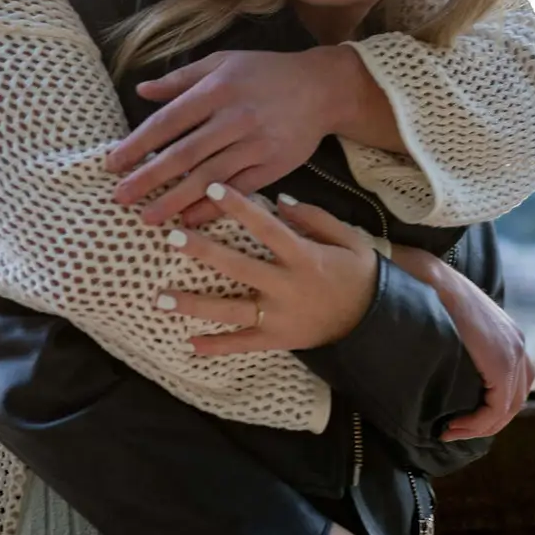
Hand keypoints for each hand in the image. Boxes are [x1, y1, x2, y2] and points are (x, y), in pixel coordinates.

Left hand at [106, 49, 354, 226]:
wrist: (322, 88)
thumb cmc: (265, 73)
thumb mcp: (223, 63)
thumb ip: (181, 78)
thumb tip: (141, 90)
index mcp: (217, 89)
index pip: (168, 121)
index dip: (137, 144)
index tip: (112, 164)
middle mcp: (234, 117)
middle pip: (184, 154)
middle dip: (148, 178)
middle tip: (119, 198)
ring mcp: (256, 143)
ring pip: (208, 177)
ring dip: (175, 200)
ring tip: (148, 218)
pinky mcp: (275, 165)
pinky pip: (238, 191)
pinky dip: (213, 207)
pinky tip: (190, 221)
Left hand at [157, 186, 376, 354]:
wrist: (374, 321)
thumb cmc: (358, 274)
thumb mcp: (348, 238)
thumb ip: (315, 218)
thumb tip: (280, 200)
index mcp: (304, 257)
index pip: (266, 228)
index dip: (239, 207)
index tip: (212, 187)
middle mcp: (286, 287)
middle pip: (238, 267)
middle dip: (204, 252)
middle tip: (172, 237)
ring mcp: (279, 317)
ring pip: (231, 311)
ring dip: (194, 305)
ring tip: (160, 298)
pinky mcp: (278, 340)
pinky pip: (243, 344)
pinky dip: (217, 346)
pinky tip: (189, 344)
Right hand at [391, 246, 534, 440]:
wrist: (425, 277)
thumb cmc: (426, 294)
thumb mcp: (451, 322)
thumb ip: (457, 342)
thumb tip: (439, 362)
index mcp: (507, 334)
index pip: (511, 382)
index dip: (487, 406)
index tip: (455, 417)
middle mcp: (517, 344)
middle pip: (514, 398)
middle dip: (485, 421)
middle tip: (453, 430)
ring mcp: (513, 352)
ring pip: (509, 407)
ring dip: (482, 426)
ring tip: (452, 430)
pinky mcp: (502, 364)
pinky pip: (497, 408)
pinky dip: (478, 423)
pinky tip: (453, 425)